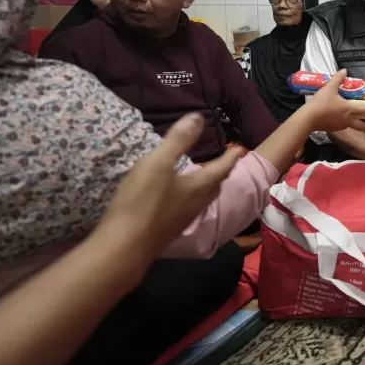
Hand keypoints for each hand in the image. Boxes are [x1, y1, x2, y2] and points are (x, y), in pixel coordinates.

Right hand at [96, 113, 244, 254]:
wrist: (124, 247)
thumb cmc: (142, 202)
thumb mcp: (158, 164)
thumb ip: (178, 140)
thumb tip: (198, 118)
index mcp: (199, 187)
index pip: (221, 168)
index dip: (231, 157)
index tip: (241, 149)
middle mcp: (196, 204)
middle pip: (214, 185)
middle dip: (222, 171)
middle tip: (228, 162)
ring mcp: (182, 219)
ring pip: (202, 198)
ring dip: (208, 185)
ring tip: (206, 176)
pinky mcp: (168, 229)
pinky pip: (188, 207)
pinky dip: (191, 196)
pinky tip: (179, 197)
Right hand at [305, 69, 364, 132]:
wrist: (308, 119)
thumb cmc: (321, 103)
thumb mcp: (329, 88)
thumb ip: (338, 79)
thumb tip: (344, 70)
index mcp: (350, 109)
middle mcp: (348, 119)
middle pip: (363, 124)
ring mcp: (341, 125)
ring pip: (355, 127)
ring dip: (362, 126)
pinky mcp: (334, 128)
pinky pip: (345, 127)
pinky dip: (350, 125)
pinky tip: (347, 122)